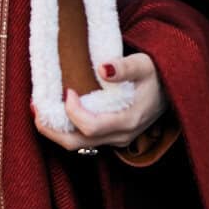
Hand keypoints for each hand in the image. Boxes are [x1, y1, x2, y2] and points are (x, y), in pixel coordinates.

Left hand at [34, 50, 164, 153]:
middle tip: (36, 108)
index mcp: (128, 121)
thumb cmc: (157, 75)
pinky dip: (65, 128)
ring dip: (55, 130)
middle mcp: (120, 136)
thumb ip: (125, 67)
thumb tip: (103, 68)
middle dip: (51, 129)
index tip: (67, 90)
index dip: (73, 112)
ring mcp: (115, 140)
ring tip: (39, 110)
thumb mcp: (145, 64)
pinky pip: (83, 140)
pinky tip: (55, 113)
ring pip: (77, 144)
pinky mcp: (110, 137)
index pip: (91, 127)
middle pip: (76, 143)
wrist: (172, 90)